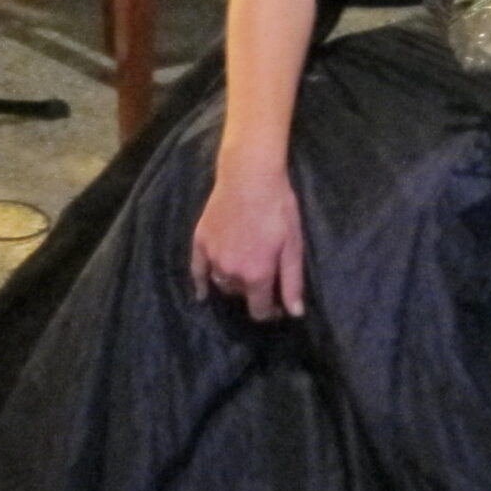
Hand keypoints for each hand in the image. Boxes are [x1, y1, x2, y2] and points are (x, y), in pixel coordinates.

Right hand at [190, 151, 306, 321]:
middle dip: (253, 292)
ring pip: (222, 283)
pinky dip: (200, 284)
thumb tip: (294, 314)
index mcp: (255, 276)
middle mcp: (230, 273)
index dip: (271, 312)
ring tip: (243, 272)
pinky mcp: (199, 242)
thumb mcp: (293, 246)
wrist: (249, 176)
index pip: (259, 311)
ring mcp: (212, 257)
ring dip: (233, 284)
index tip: (278, 305)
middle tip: (263, 275)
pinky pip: (196, 271)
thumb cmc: (278, 209)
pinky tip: (202, 293)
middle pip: (241, 296)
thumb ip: (292, 282)